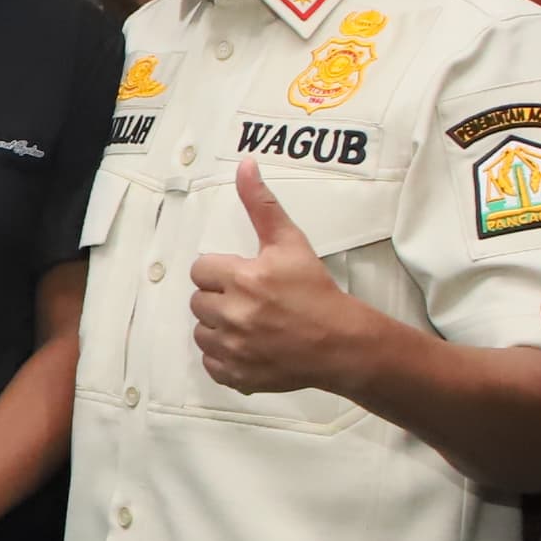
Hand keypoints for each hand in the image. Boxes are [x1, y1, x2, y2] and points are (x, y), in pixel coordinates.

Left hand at [187, 160, 372, 394]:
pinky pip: (211, 364)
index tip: (242, 276)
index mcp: (241, 279)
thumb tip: (245, 166)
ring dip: (218, 328)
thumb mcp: (290, 242)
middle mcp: (233, 314)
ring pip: (201, 333)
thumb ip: (261, 204)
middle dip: (219, 298)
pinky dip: (224, 358)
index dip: (220, 272)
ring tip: (248, 323)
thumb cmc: (317, 291)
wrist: (342, 343)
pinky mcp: (237, 375)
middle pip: (199, 301)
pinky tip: (248, 346)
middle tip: (249, 300)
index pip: (200, 270)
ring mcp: (234, 349)